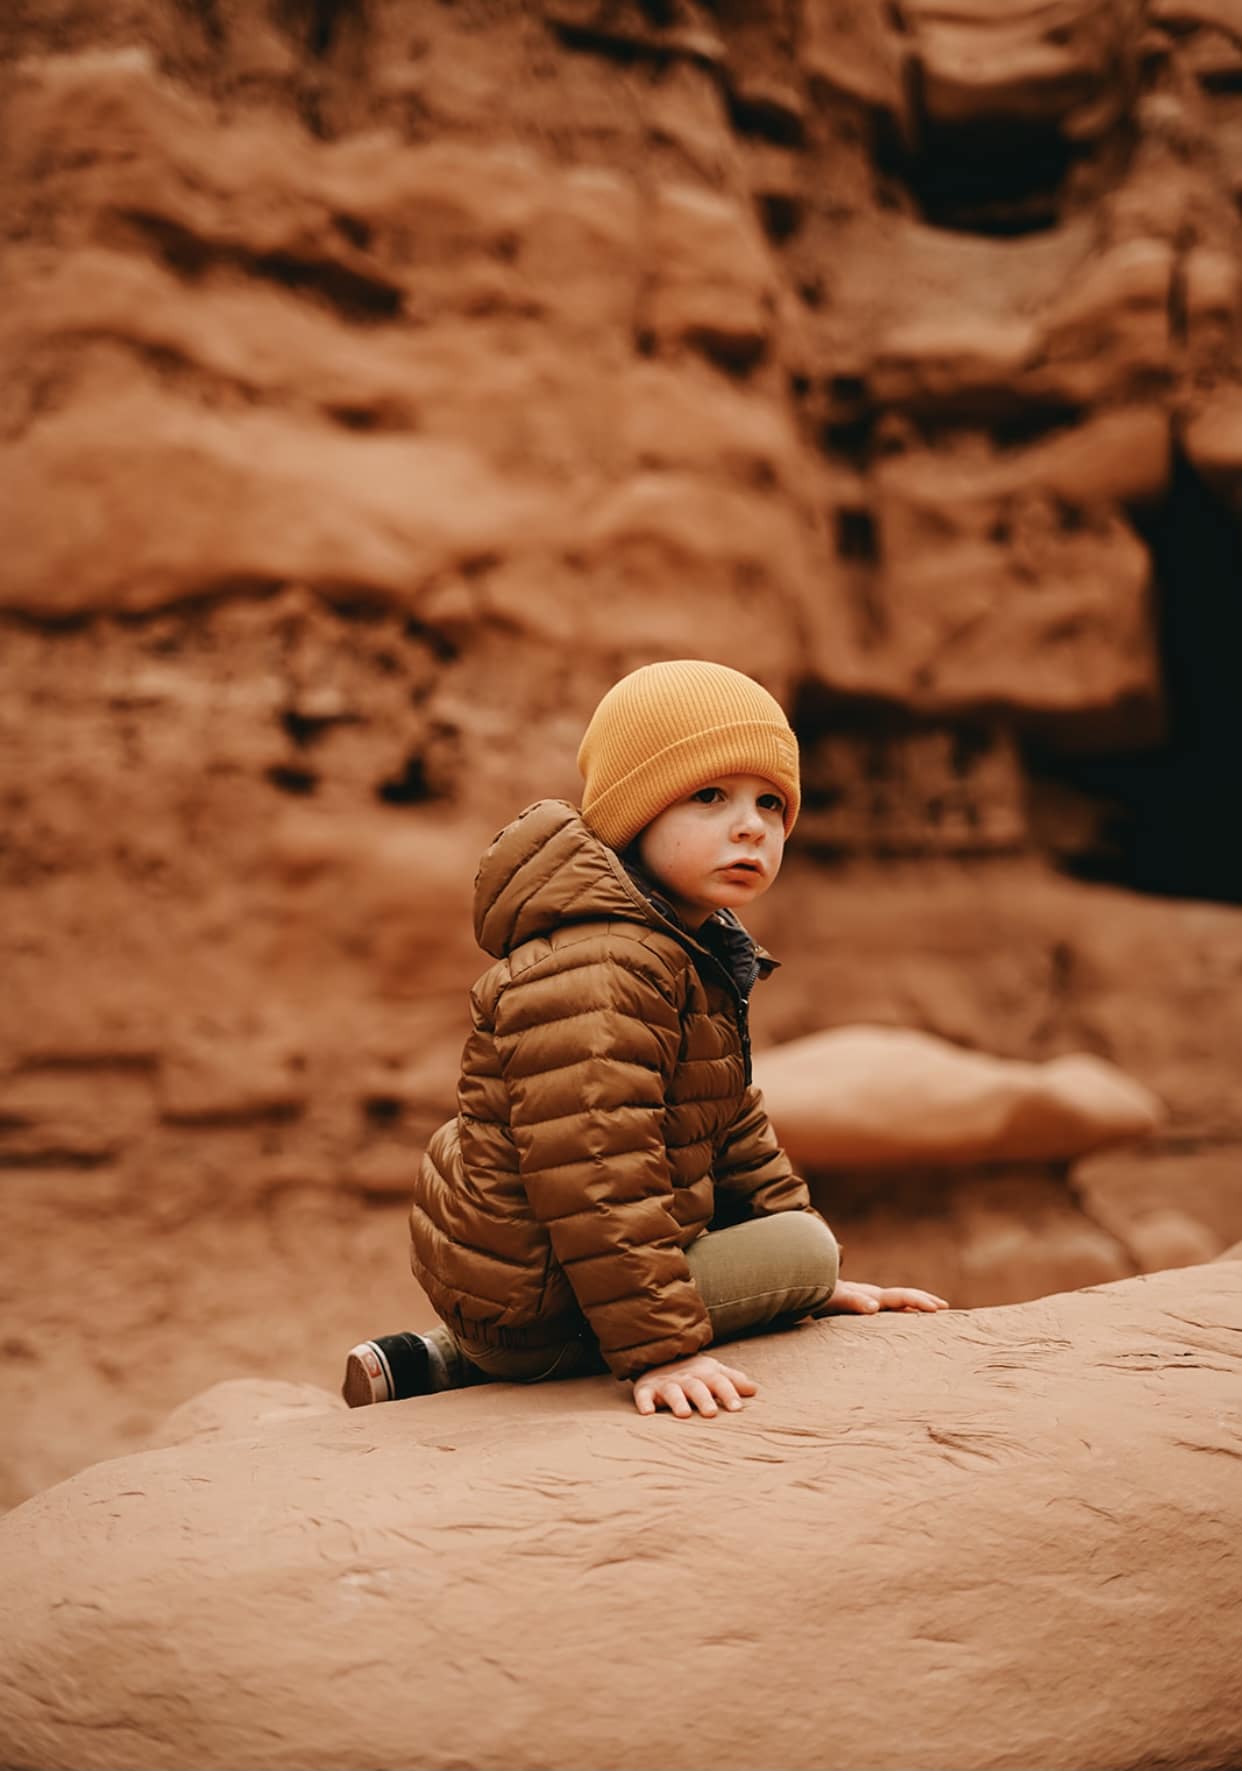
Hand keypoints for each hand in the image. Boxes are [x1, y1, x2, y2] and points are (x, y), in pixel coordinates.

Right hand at [632, 1352, 757, 1418]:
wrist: (659, 1358)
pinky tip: (648, 1413)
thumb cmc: (694, 1374)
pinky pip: (643, 1395)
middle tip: (711, 1414)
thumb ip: (733, 1381)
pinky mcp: (646, 1389)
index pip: (719, 1382)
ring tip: (684, 1414)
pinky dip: (645, 1402)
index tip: (737, 1408)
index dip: (729, 1393)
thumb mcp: (714, 1373)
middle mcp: (686, 1378)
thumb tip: (755, 1390)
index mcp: (705, 1374)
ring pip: (672, 1391)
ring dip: (678, 1402)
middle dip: (704, 1399)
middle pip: (696, 1387)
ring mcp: (665, 1383)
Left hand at [820, 1279, 948, 1314]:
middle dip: (925, 1301)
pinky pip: (890, 1310)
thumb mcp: (836, 1300)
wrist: (810, 1289)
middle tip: (944, 1307)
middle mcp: (876, 1297)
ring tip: (933, 1312)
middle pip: (905, 1296)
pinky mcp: (866, 1308)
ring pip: (900, 1302)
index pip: (902, 1297)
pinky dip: (904, 1313)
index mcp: (873, 1296)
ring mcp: (872, 1301)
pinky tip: (907, 1321)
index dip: (919, 1301)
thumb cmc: (823, 1298)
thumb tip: (874, 1307)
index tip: (937, 1308)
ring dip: (917, 1305)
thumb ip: (853, 1302)